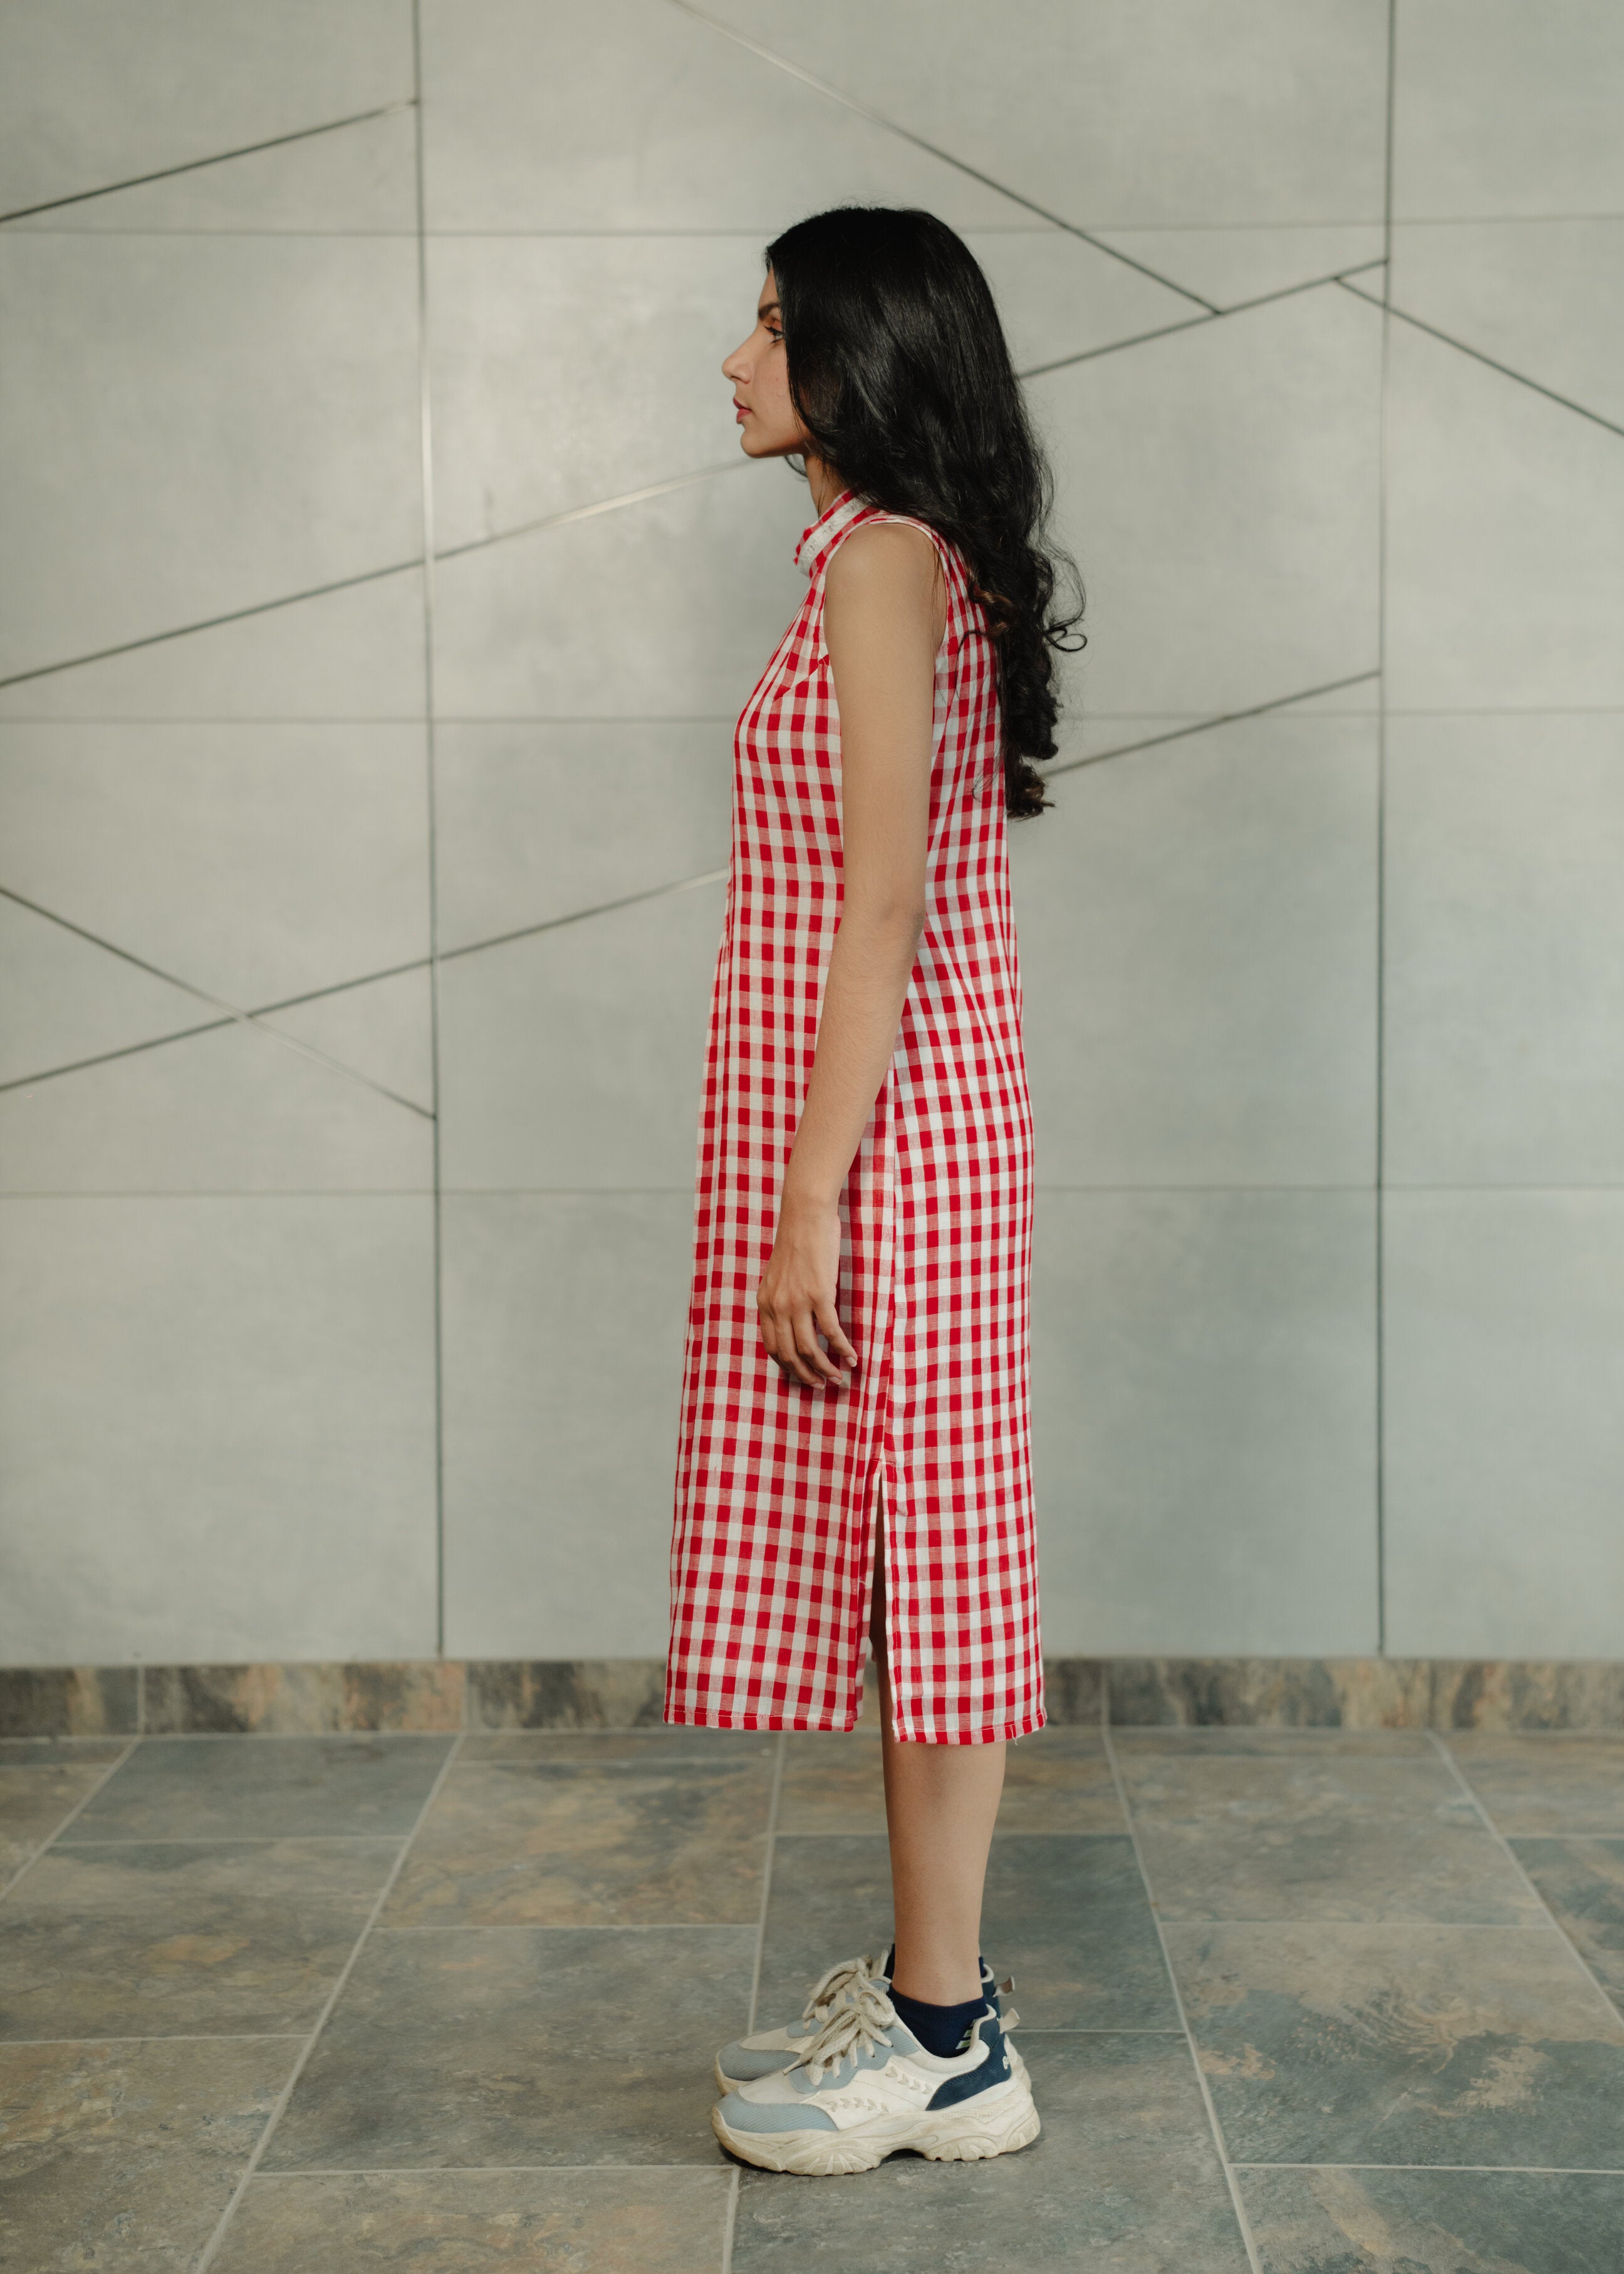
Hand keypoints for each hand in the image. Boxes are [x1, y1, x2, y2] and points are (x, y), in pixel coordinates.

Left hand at [756, 1194, 859, 1388]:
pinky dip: (843, 1349)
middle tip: (821, 1385)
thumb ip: (781, 1297)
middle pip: (789, 1354)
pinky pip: (831, 1332)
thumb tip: (793, 1318)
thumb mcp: (779, 1274)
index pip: (772, 1346)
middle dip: (806, 1375)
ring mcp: (798, 1302)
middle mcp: (777, 1306)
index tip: (801, 1375)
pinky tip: (853, 1357)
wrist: (805, 1215)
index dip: (787, 1366)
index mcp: (765, 1302)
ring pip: (809, 1349)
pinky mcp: (820, 1295)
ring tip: (838, 1378)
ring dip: (825, 1369)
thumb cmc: (797, 1240)